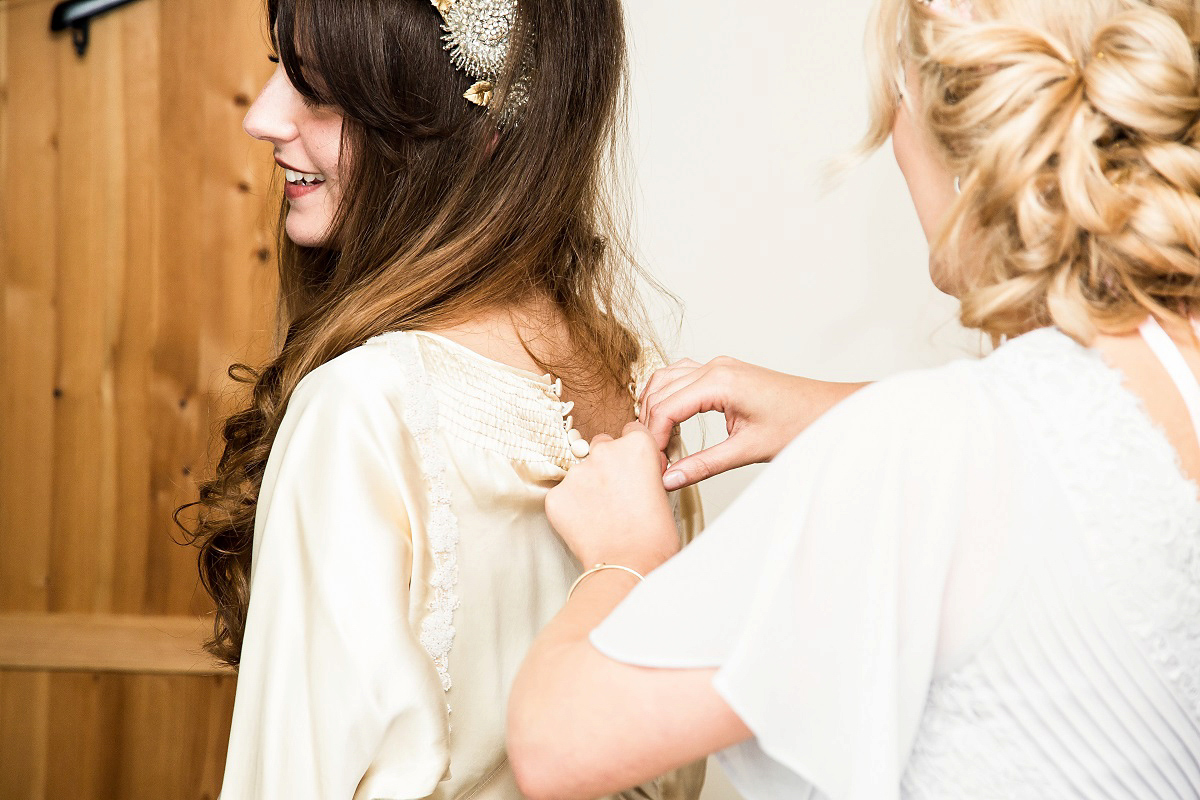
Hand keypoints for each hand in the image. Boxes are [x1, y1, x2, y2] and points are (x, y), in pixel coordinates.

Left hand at [545, 422, 680, 572]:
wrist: (629, 565)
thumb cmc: (654, 537)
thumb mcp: (663, 491)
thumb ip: (647, 469)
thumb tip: (638, 468)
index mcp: (636, 446)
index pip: (630, 431)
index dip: (632, 452)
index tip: (632, 467)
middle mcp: (605, 451)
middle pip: (601, 445)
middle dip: (607, 464)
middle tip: (616, 493)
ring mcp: (577, 472)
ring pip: (580, 471)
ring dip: (588, 486)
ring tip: (602, 515)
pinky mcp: (556, 495)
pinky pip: (562, 495)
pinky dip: (571, 507)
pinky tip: (587, 525)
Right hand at [640, 357, 868, 489]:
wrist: (828, 410)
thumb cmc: (799, 424)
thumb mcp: (748, 450)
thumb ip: (704, 465)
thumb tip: (670, 479)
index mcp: (720, 382)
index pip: (665, 408)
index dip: (654, 439)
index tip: (654, 466)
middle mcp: (715, 367)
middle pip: (659, 392)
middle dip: (651, 425)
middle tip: (652, 459)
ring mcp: (718, 366)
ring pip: (665, 380)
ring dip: (655, 408)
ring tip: (658, 442)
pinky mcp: (723, 372)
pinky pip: (681, 377)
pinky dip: (669, 396)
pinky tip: (672, 421)